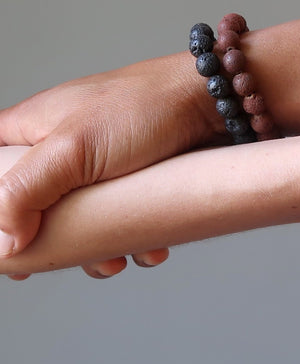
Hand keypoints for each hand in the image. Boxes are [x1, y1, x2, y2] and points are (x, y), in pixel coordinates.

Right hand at [0, 52, 220, 263]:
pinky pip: (128, 220)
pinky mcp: (139, 180)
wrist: (214, 103)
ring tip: (118, 260)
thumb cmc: (142, 110)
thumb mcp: (73, 149)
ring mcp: (104, 166)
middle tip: (73, 259)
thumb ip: (27, 192)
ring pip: (87, 221)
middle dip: (57, 242)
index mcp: (32, 130)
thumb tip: (2, 244)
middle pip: (39, 206)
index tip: (5, 247)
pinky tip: (152, 250)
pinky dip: (136, 240)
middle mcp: (64, 148)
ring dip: (101, 248)